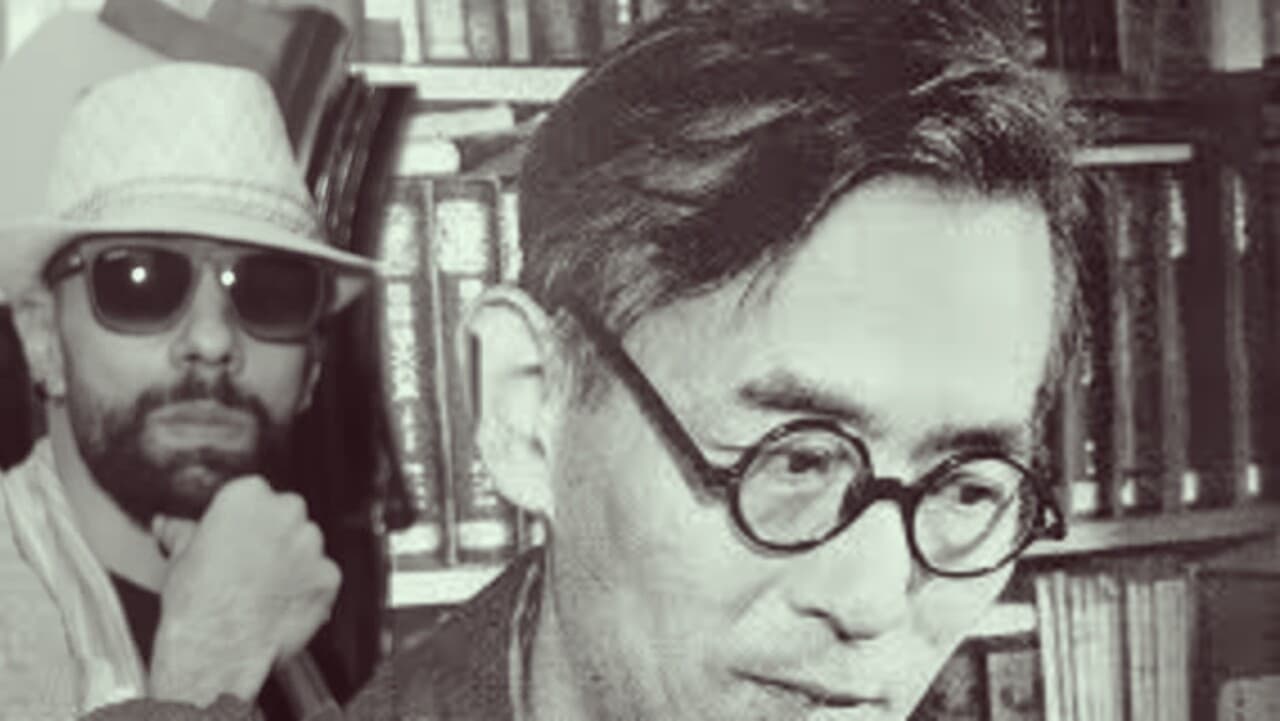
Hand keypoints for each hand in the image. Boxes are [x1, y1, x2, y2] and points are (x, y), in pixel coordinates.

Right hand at [147, 477, 340, 706]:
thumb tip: (166, 524)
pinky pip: (322, 577)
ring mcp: (312, 544)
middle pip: (288, 516)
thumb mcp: (180, 559)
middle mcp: (286, 512)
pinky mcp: (329, 576)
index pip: (256, 495)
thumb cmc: (195, 601)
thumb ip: (182, 533)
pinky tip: (283, 608)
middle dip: (275, 537)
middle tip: (252, 568)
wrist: (218, 647)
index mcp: (247, 496)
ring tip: (266, 593)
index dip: (246, 522)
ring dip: (295, 563)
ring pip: (308, 546)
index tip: (237, 541)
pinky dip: (309, 590)